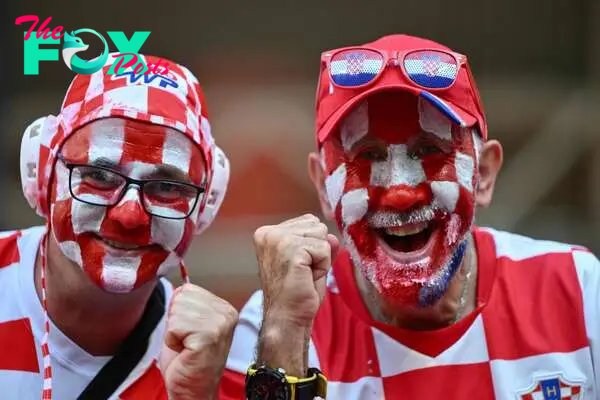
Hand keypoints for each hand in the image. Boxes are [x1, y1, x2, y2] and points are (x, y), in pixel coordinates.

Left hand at [160, 283, 237, 399]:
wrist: (193, 390)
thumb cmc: (188, 360)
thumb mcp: (190, 323)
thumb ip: (188, 304)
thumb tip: (178, 288)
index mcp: (224, 308)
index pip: (187, 290)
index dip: (179, 313)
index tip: (189, 332)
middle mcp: (227, 313)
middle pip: (181, 298)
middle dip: (176, 321)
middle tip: (187, 341)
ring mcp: (220, 324)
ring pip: (176, 312)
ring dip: (174, 332)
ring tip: (186, 346)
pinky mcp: (209, 336)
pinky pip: (175, 327)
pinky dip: (172, 341)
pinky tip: (185, 351)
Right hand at [253, 213, 339, 326]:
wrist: (287, 318)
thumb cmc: (296, 293)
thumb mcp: (309, 261)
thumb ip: (320, 244)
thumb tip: (332, 236)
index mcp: (268, 233)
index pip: (308, 221)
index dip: (312, 246)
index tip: (299, 266)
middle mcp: (269, 233)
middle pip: (316, 225)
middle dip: (317, 250)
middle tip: (303, 272)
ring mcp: (278, 240)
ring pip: (322, 235)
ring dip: (320, 258)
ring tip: (305, 275)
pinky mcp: (291, 250)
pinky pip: (324, 248)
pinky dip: (323, 266)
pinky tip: (307, 278)